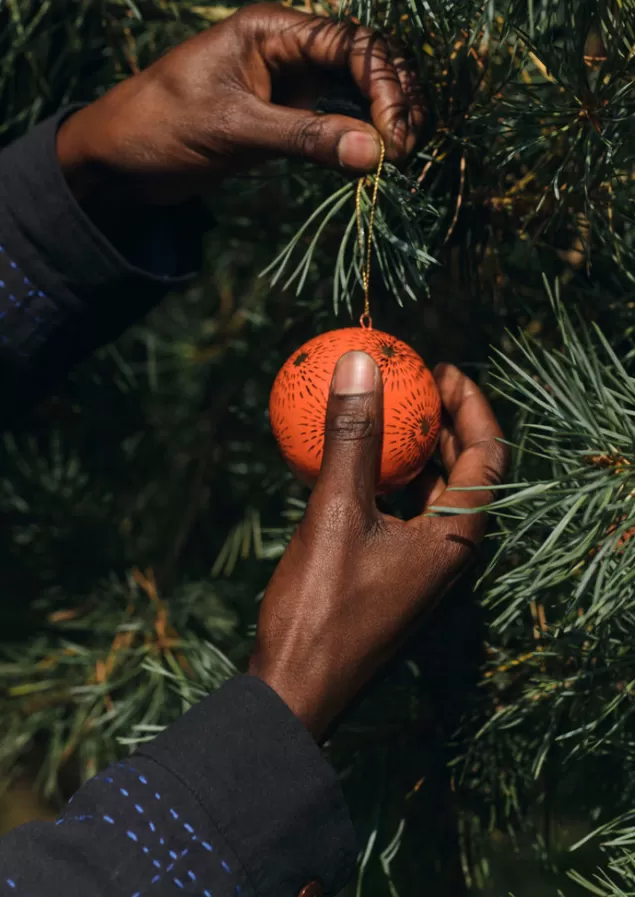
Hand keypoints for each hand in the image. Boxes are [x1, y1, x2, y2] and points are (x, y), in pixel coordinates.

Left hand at [57, 3, 423, 204]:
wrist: (121, 159)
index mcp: (273, 29)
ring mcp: (290, 83)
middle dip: (395, 99)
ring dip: (385, 117)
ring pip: (357, 90)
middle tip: (407, 149)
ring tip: (403, 155)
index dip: (385, 87)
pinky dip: (361, 137)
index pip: (352, 44)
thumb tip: (376, 153)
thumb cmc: (161, 127)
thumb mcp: (234, 129)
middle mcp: (288, 48)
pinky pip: (337, 119)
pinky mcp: (286, 116)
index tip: (396, 137)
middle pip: (366, 61)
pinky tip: (377, 158)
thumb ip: (305, 138)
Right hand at [248, 351, 506, 741]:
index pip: (490, 454)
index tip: (438, 368)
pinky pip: (398, 513)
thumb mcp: (335, 515)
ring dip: (411, 451)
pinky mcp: (392, 574)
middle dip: (444, 421)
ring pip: (430, 492)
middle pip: (465, 469)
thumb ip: (352, 438)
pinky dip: (380, 481)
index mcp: (457, 538)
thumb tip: (361, 363)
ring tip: (380, 414)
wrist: (297, 689)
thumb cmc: (322, 608)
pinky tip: (345, 462)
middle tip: (412, 383)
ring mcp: (421, 566)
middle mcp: (449, 551)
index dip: (471, 403)